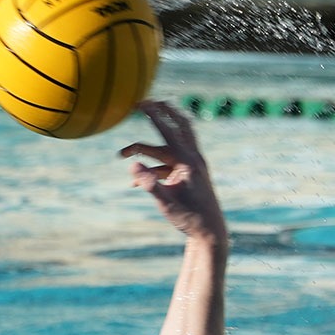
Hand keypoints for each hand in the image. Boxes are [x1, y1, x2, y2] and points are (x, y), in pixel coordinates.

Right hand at [120, 101, 227, 244]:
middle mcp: (193, 159)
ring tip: (124, 153)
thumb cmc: (189, 219)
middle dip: (163, 112)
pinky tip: (134, 186)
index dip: (154, 115)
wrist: (210, 233)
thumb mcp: (167, 204)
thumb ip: (150, 184)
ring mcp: (193, 166)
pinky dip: (153, 170)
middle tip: (146, 101)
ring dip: (148, 148)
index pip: (169, 131)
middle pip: (179, 125)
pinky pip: (168, 166)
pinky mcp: (190, 175)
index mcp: (188, 162)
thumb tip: (133, 165)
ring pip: (171, 145)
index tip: (140, 102)